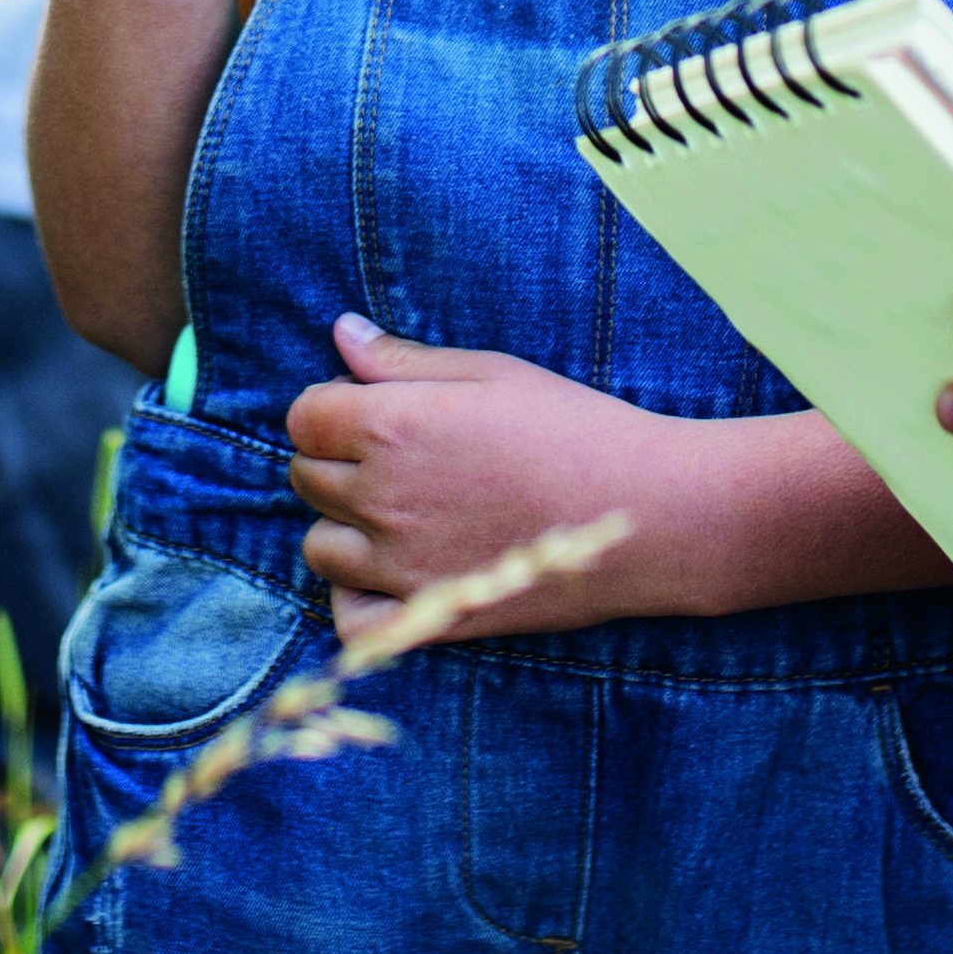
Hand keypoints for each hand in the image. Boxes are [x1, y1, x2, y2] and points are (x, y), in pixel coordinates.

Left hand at [288, 320, 674, 640]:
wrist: (649, 512)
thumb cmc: (574, 428)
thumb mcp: (490, 373)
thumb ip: (402, 360)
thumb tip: (341, 334)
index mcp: (390, 426)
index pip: (303, 417)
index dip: (331, 408)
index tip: (371, 410)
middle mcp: (383, 497)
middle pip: (307, 477)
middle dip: (336, 459)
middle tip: (398, 456)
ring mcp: (403, 565)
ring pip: (320, 547)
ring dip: (344, 526)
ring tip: (398, 511)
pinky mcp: (432, 616)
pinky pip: (350, 619)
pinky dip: (355, 600)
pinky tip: (387, 575)